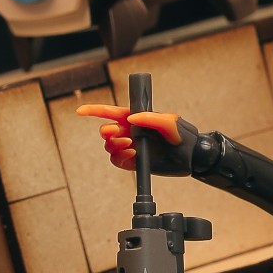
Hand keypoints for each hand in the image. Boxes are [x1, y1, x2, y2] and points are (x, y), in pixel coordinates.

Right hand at [76, 104, 197, 173]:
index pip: (109, 112)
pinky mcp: (134, 162)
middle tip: (122, 137)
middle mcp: (130, 132)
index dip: (93, 111)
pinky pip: (116, 161)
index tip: (80, 111)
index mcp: (135, 118)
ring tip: (131, 147)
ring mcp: (131, 147)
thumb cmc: (183, 135)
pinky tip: (132, 155)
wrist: (192, 157)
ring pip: (109, 147)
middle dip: (108, 133)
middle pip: (106, 131)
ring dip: (115, 147)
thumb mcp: (170, 122)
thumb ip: (151, 118)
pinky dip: (120, 158)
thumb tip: (130, 119)